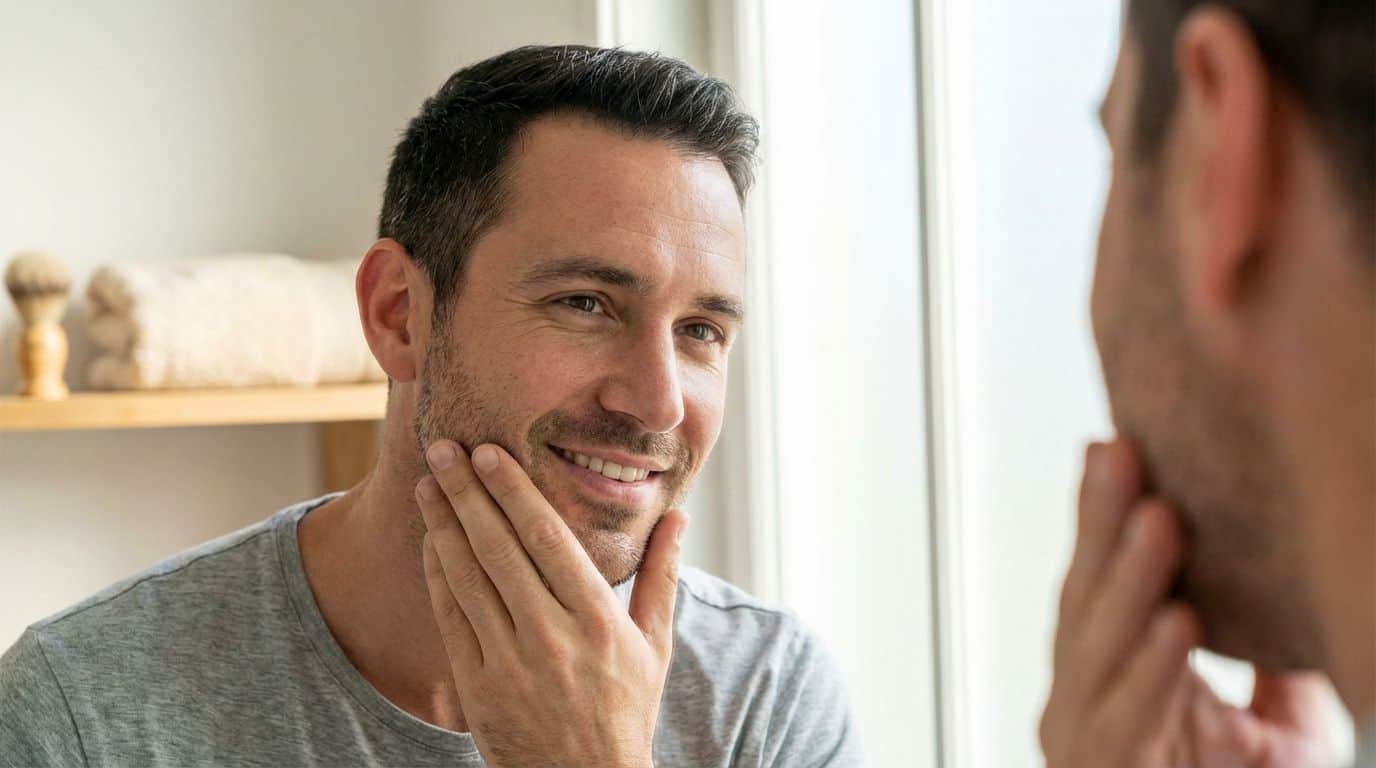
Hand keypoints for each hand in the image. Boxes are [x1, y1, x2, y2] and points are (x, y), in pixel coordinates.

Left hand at [416, 439, 685, 767]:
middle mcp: (552, 637)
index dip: (514, 492)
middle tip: (444, 450)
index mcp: (598, 619)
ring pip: (468, 580)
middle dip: (469, 494)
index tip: (490, 453)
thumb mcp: (654, 644)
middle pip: (500, 550)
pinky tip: (432, 542)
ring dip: (444, 527)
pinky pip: (451, 620)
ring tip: (427, 485)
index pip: (547, 539)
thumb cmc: (626, 710)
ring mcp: (509, 664)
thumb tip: (678, 518)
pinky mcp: (477, 689)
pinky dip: (438, 577)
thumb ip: (661, 576)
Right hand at [1040, 440, 1337, 766]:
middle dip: (1101, 527)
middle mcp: (1076, 704)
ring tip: (1159, 523)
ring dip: (1127, 584)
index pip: (1096, 582)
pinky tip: (1175, 624)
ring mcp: (1080, 746)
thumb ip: (1274, 667)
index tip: (1114, 444)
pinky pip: (1124, 724)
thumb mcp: (1276, 731)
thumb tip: (1301, 586)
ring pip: (1093, 652)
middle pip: (1081, 601)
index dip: (1100, 516)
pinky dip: (1151, 672)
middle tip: (1123, 457)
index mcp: (1105, 678)